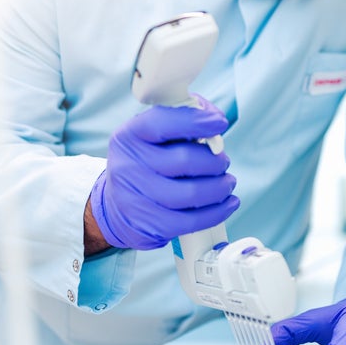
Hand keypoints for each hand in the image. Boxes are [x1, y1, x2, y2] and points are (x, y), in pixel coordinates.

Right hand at [89, 96, 239, 250]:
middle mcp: (128, 165)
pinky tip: (228, 203)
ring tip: (227, 183)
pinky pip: (191, 221)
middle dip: (215, 161)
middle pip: (185, 161)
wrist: (117, 205)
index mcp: (130, 135)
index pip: (162, 123)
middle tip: (223, 162)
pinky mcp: (147, 225)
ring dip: (220, 187)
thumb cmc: (149, 162)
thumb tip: (215, 118)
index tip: (220, 122)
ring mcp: (134, 198)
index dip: (195, 121)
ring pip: (191, 193)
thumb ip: (184, 120)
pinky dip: (217, 211)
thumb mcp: (155, 135)